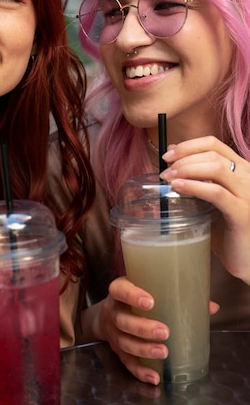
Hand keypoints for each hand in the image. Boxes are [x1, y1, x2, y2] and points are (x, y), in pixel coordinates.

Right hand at [97, 276, 168, 384]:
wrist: (109, 314)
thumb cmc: (136, 297)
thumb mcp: (148, 288)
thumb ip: (175, 294)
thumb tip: (211, 307)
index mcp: (119, 291)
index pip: (120, 290)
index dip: (132, 296)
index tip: (151, 302)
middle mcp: (113, 311)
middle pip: (122, 320)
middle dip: (143, 327)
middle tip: (164, 331)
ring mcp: (113, 332)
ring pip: (124, 342)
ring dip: (143, 349)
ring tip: (164, 352)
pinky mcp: (117, 350)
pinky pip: (127, 362)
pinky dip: (140, 371)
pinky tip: (154, 376)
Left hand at [160, 136, 249, 283]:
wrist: (246, 260)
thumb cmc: (226, 230)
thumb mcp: (208, 199)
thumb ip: (196, 179)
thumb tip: (172, 157)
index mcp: (241, 170)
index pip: (214, 143)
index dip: (187, 145)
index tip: (167, 155)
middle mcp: (248, 177)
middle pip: (212, 153)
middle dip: (183, 157)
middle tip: (164, 169)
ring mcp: (248, 194)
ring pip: (215, 168)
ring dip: (186, 169)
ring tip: (168, 178)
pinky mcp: (243, 213)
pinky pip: (217, 192)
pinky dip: (194, 186)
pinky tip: (178, 187)